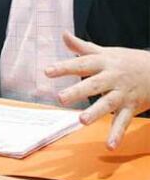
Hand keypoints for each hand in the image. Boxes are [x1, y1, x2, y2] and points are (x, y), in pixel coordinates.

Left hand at [45, 32, 149, 148]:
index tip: (47, 72)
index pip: (81, 64)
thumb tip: (63, 34)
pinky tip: (109, 146)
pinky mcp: (131, 107)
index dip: (64, 67)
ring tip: (81, 120)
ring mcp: (122, 93)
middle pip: (93, 84)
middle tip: (60, 99)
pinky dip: (117, 134)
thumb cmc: (125, 61)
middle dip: (77, 91)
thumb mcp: (104, 52)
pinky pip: (123, 122)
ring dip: (95, 113)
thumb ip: (82, 47)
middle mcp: (112, 77)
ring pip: (108, 104)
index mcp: (103, 63)